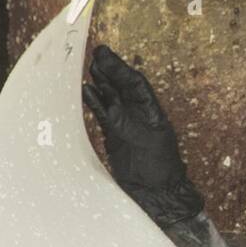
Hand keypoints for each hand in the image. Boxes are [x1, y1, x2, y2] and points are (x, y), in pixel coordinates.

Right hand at [82, 45, 203, 227]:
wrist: (156, 194)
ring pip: (111, 97)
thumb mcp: (149, 142)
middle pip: (121, 86)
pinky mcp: (114, 135)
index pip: (135, 83)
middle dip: (110, 70)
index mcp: (151, 111)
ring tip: (89, 65)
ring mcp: (124, 124)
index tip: (106, 54)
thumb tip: (112, 108)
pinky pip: (102, 114)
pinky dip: (94, 102)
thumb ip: (130, 124)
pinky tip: (85, 90)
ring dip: (101, 82)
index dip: (120, 68)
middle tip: (96, 52)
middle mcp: (137, 114)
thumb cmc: (160, 168)